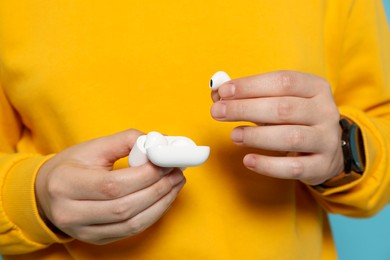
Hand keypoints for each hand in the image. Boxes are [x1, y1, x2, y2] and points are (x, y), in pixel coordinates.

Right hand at [35, 129, 185, 244]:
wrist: (47, 192)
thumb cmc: (72, 166)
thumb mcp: (94, 147)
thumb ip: (127, 141)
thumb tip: (161, 143)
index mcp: (66, 184)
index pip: (113, 184)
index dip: (146, 174)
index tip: (166, 162)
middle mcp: (70, 213)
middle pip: (125, 206)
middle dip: (158, 188)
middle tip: (177, 172)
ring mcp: (83, 231)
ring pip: (132, 223)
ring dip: (161, 203)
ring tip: (175, 184)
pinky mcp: (96, 239)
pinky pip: (131, 231)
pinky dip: (153, 214)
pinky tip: (164, 198)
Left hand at [210, 71, 343, 184]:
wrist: (328, 149)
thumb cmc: (294, 120)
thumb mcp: (277, 101)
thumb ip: (248, 96)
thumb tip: (217, 92)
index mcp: (315, 88)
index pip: (283, 81)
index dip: (251, 86)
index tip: (224, 91)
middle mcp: (325, 111)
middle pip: (283, 108)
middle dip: (245, 109)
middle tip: (218, 112)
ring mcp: (326, 140)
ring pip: (290, 137)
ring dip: (256, 136)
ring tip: (233, 135)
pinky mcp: (321, 166)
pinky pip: (293, 167)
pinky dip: (268, 165)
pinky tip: (248, 160)